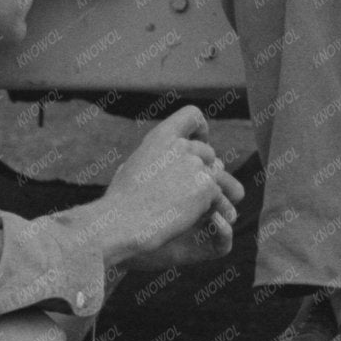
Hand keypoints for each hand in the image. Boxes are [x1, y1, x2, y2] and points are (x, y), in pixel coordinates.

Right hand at [90, 106, 243, 265]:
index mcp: (161, 136)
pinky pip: (218, 196)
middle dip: (205, 169)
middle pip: (207, 152)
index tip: (200, 141)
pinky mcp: (207, 187)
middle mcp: (181, 146)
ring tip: (218, 207)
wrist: (124, 225)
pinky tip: (205, 218)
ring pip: (216, 175)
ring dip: (215, 190)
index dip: (200, 128)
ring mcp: (196, 165)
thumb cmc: (122, 201)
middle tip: (198, 188)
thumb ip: (156, 156)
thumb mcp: (132, 166)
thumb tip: (173, 158)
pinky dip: (214, 207)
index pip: (192, 115)